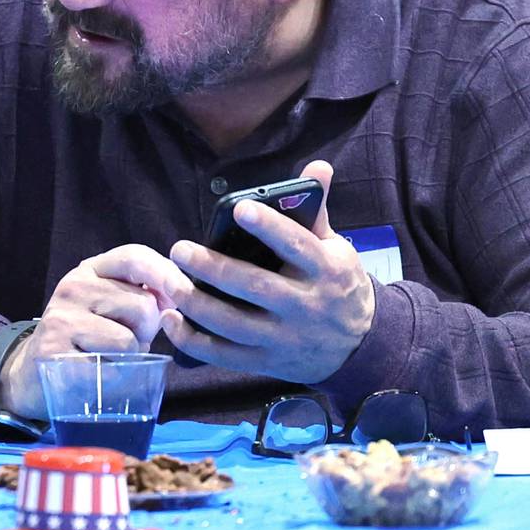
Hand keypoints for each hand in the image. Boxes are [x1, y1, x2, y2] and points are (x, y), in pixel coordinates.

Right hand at [0, 244, 189, 418]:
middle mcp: (72, 287)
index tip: (182, 297)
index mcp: (90, 270)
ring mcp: (61, 319)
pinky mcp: (54, 353)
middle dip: (147, 330)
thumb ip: (145, 293)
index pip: (135, 256)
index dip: (167, 274)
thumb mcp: (111, 305)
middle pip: (143, 305)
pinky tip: (96, 373)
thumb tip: (181, 294)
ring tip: (111, 356)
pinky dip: (113, 377)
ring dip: (130, 356)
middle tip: (127, 339)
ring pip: (129, 340)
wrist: (34, 373)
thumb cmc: (88, 338)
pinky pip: (109, 368)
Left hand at [163, 160, 373, 383]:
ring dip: (196, 304)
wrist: (361, 346)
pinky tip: (171, 320)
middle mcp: (306, 306)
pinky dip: (193, 341)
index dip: (268, 227)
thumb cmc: (337, 285)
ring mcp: (285, 338)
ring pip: (234, 324)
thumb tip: (317, 167)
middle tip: (180, 250)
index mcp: (326, 270)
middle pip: (255, 287)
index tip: (239, 209)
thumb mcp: (335, 249)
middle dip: (214, 268)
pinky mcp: (267, 363)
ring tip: (169, 281)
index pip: (296, 245)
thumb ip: (316, 212)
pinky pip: (224, 355)